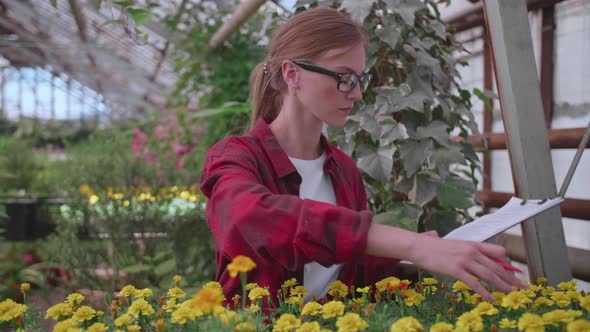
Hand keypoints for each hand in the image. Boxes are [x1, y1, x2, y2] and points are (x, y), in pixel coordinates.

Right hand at [408, 234, 527, 300]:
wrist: (419, 246)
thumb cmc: (433, 246)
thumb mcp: (454, 245)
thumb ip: (464, 249)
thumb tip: (466, 251)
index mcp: (473, 244)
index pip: (498, 252)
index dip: (507, 263)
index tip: (514, 272)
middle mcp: (472, 251)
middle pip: (497, 266)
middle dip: (511, 278)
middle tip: (522, 286)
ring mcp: (464, 260)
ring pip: (489, 275)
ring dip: (502, 285)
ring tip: (511, 293)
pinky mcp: (455, 270)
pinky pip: (474, 283)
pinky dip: (485, 292)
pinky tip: (491, 298)